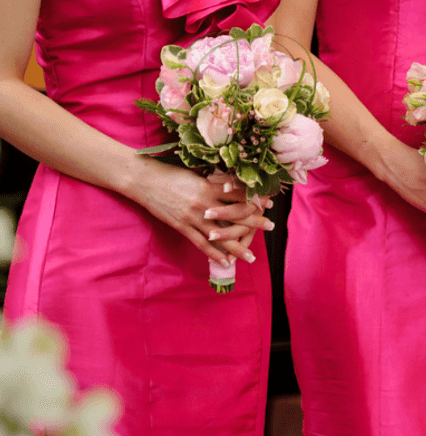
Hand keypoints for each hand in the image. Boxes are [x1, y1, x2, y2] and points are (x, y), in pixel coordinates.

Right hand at [129, 162, 269, 265]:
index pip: (239, 195)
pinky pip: (201, 243)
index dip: (255, 200)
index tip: (268, 202)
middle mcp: (205, 203)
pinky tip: (225, 262)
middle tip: (271, 226)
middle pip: (236, 215)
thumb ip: (213, 183)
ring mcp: (193, 217)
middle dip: (255, 222)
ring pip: (221, 236)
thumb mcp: (195, 175)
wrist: (144, 180)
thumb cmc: (170, 174)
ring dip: (237, 247)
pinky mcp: (181, 226)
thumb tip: (231, 186)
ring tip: (251, 257)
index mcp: (209, 187)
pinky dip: (213, 254)